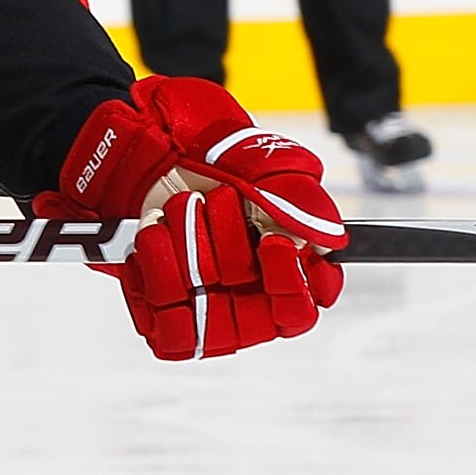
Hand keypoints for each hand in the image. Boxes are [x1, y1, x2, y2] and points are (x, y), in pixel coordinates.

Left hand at [48, 77, 346, 360]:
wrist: (146, 154)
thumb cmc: (214, 161)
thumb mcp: (268, 166)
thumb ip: (301, 202)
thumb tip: (329, 240)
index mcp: (283, 273)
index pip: (301, 310)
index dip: (291, 284)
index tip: (273, 241)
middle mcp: (245, 301)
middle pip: (252, 308)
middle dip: (230, 245)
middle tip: (215, 200)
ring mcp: (203, 312)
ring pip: (207, 314)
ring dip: (191, 248)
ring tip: (180, 207)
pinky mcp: (160, 315)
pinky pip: (164, 320)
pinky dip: (156, 270)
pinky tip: (153, 234)